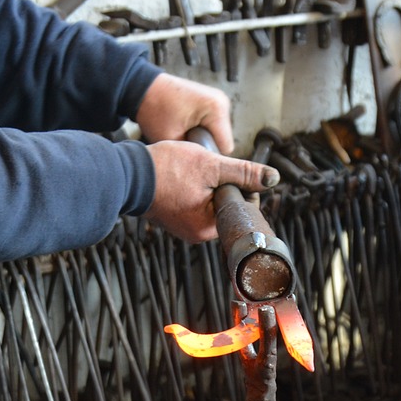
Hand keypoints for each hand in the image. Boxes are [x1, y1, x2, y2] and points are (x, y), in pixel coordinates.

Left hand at [135, 74, 233, 153]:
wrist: (144, 88)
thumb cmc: (155, 110)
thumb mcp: (172, 139)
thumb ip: (191, 155)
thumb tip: (201, 166)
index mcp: (216, 110)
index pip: (225, 148)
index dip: (209, 156)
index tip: (193, 156)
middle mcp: (222, 103)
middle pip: (223, 140)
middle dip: (206, 146)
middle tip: (185, 144)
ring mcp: (219, 100)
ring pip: (219, 133)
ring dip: (205, 138)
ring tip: (185, 133)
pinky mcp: (213, 101)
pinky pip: (214, 125)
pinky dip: (203, 130)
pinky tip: (188, 127)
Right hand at [144, 141, 279, 242]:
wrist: (128, 172)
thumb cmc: (165, 169)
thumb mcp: (212, 166)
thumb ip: (244, 173)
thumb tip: (273, 178)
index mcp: (208, 228)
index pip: (240, 208)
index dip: (241, 185)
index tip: (228, 171)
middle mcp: (196, 234)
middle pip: (225, 206)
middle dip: (221, 186)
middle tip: (205, 170)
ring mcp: (182, 228)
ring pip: (208, 204)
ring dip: (206, 187)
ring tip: (190, 173)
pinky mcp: (171, 218)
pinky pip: (192, 204)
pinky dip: (191, 191)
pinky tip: (181, 179)